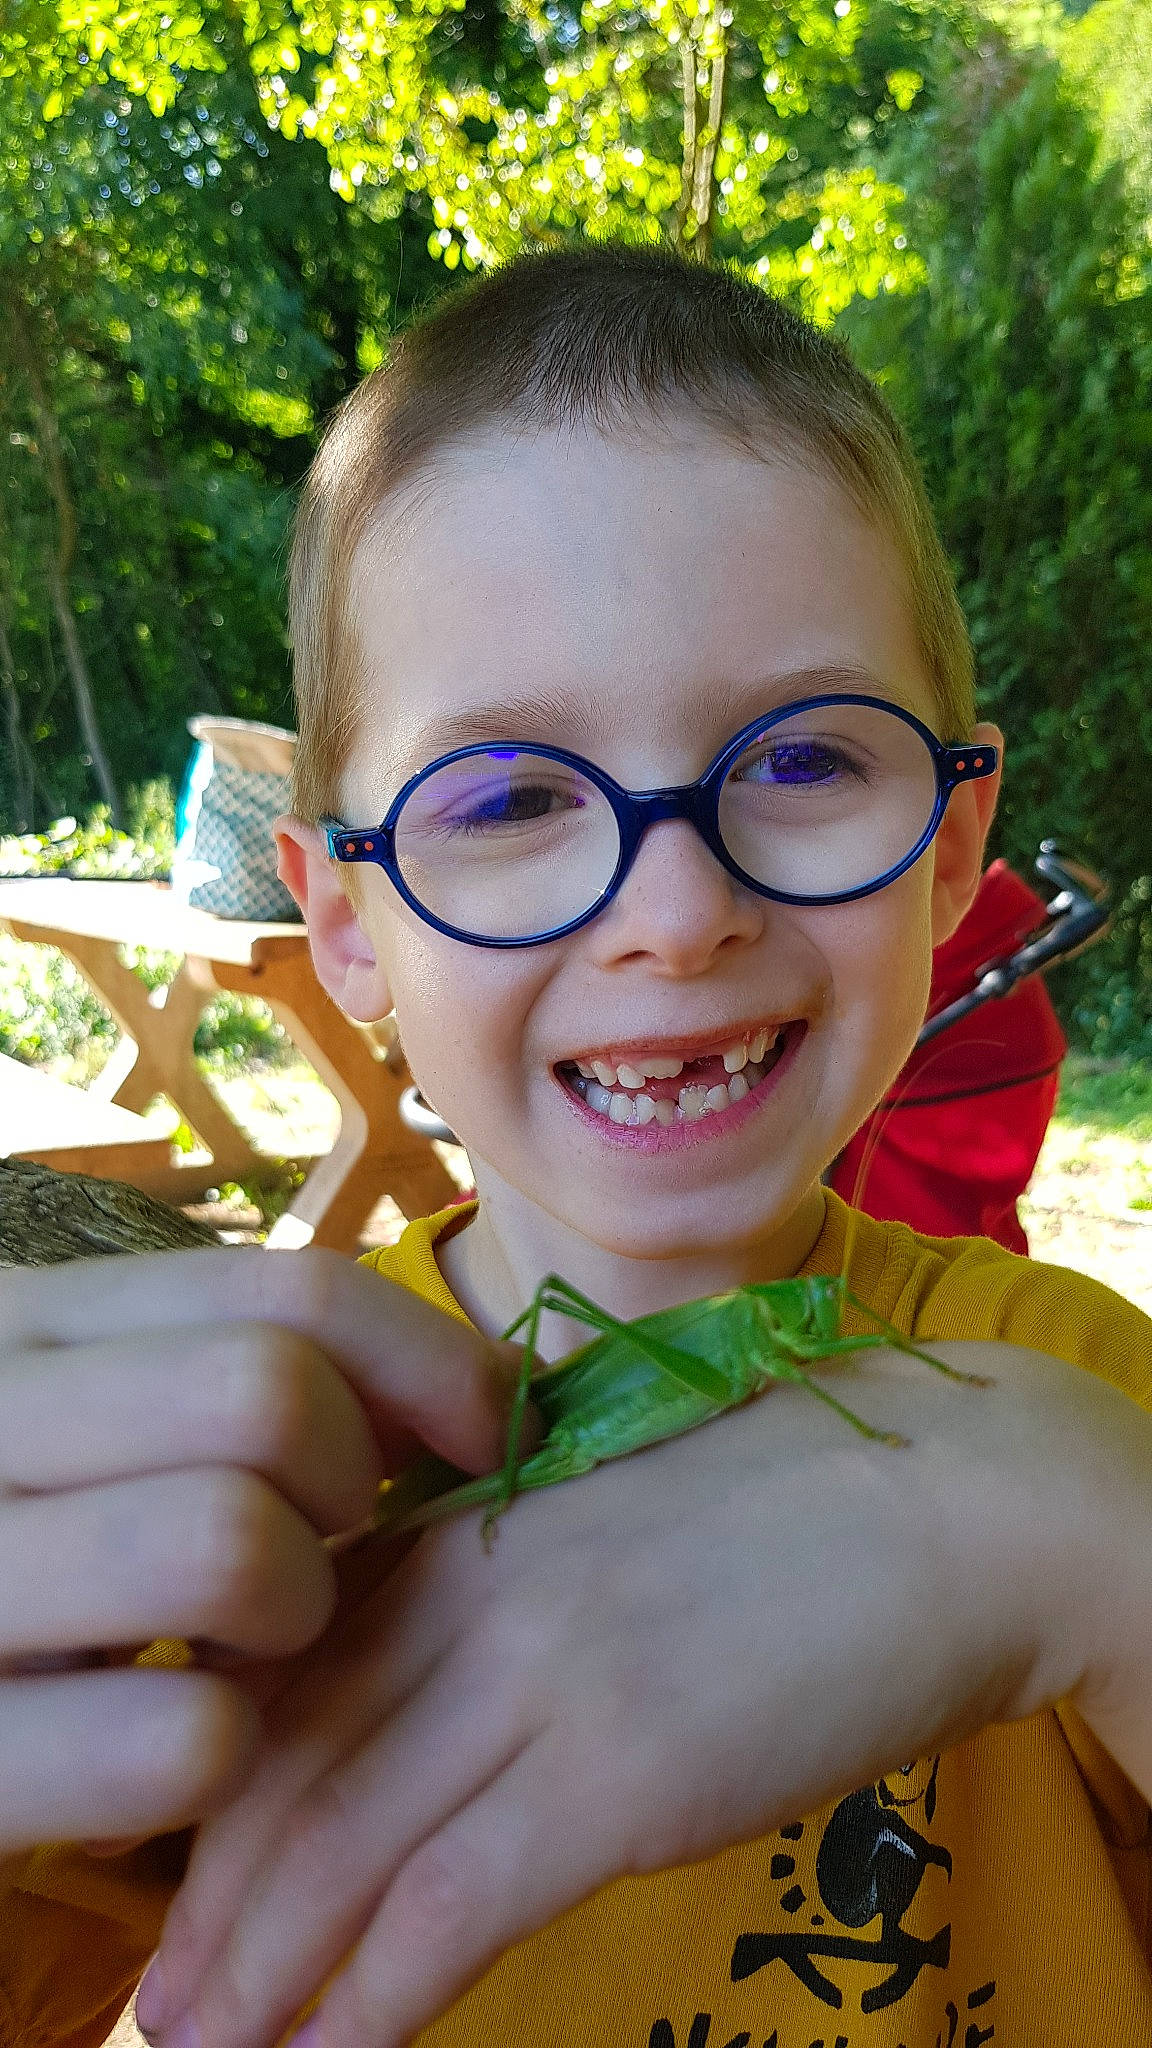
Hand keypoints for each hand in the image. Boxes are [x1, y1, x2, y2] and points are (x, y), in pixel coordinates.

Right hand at [0, 1246, 516, 1853]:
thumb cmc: (5, 1556)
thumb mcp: (80, 1430)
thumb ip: (221, 1379)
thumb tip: (470, 1389)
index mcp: (14, 1326)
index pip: (281, 1293)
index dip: (428, 1361)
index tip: (488, 1434)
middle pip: (265, 1396)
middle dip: (349, 1487)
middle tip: (320, 1553)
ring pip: (230, 1540)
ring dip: (291, 1613)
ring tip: (242, 1645)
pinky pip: (185, 1737)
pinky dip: (227, 1749)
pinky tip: (179, 1748)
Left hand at [137, 1341, 1149, 2047]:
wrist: (959, 1505)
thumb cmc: (806, 1510)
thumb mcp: (617, 1520)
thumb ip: (511, 1587)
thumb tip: (442, 1704)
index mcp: (470, 1521)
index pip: (298, 1669)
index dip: (225, 1787)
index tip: (190, 1879)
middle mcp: (477, 1588)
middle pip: (294, 1762)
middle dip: (216, 1899)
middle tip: (162, 2001)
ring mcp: (542, 1673)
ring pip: (346, 1840)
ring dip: (265, 1968)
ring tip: (205, 2045)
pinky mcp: (620, 1767)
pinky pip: (454, 1903)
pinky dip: (376, 1997)